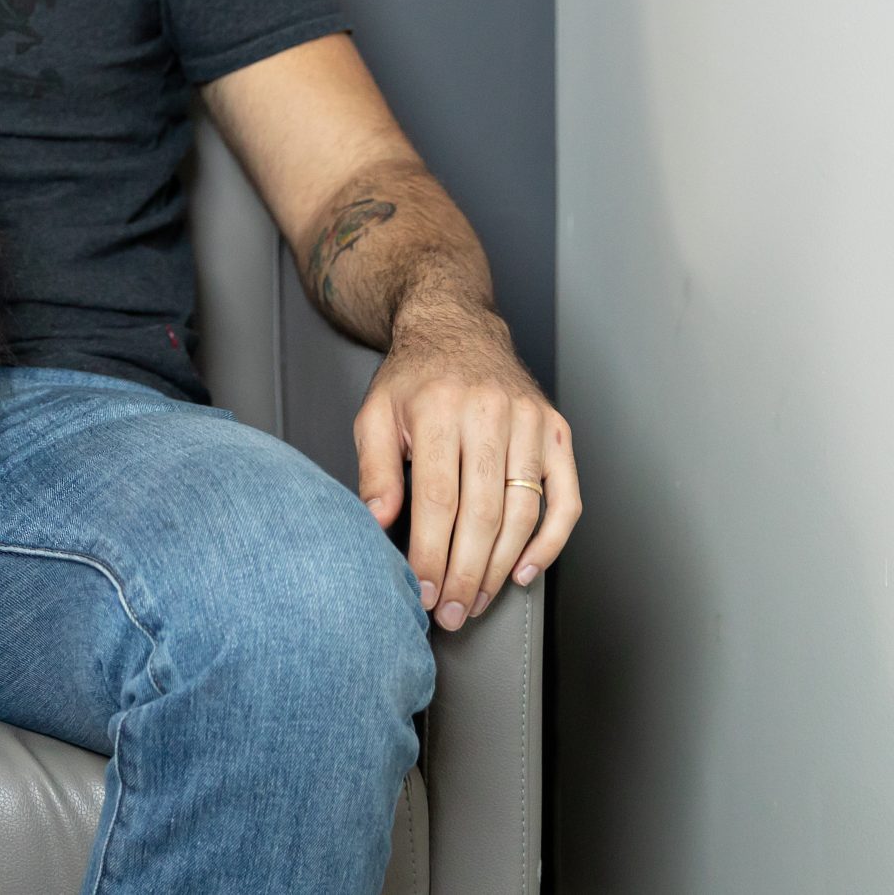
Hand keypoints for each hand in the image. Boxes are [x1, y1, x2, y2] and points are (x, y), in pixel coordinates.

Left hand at [353, 302, 579, 632]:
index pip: (436, 499)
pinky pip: (565, 499)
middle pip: (482, 513)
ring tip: (476, 602)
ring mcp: (531, 423)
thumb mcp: (375, 413)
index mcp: (438, 409)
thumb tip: (376, 524)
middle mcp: (490, 413)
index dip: (429, 553)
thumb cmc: (412, 379)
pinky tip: (524, 571)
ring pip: (522, 512)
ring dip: (500, 567)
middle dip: (464, 573)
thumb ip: (374, 469)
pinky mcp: (558, 432)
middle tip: (449, 612)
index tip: (420, 591)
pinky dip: (550, 542)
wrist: (456, 328)